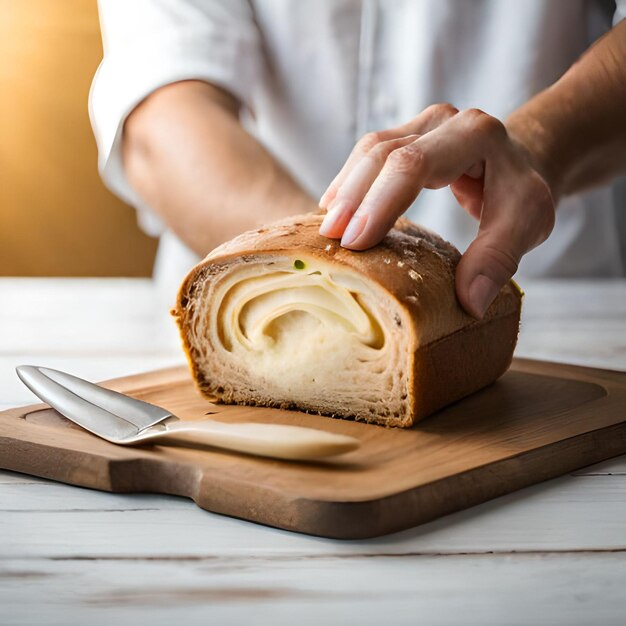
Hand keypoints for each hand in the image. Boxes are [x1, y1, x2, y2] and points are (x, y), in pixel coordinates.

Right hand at [318, 104, 554, 318]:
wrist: (522, 163)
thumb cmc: (520, 194)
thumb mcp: (526, 224)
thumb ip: (498, 258)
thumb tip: (469, 303)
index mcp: (475, 135)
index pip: (415, 164)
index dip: (381, 203)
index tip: (356, 243)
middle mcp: (443, 121)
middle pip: (384, 152)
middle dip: (353, 197)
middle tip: (330, 239)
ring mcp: (421, 124)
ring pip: (369, 149)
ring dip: (345, 189)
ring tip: (326, 227)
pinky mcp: (405, 135)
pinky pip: (368, 154)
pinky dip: (349, 182)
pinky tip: (333, 208)